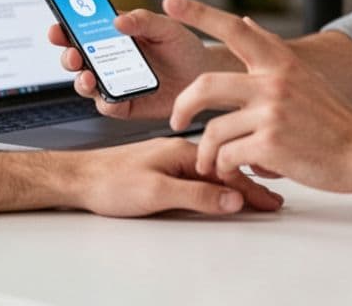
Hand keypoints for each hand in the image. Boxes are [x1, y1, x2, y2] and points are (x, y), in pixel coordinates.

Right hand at [49, 6, 227, 119]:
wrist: (204, 75)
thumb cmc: (183, 47)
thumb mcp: (166, 27)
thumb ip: (143, 20)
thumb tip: (117, 19)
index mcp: (114, 36)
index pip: (82, 31)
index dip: (65, 29)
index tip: (57, 27)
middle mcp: (109, 60)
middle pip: (77, 59)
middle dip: (68, 56)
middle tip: (72, 53)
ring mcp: (115, 83)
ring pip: (87, 84)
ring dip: (81, 81)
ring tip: (87, 77)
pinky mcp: (126, 105)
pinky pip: (109, 106)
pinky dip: (106, 102)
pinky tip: (109, 95)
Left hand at [69, 137, 283, 217]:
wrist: (78, 178)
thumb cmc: (109, 181)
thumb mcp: (156, 192)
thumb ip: (196, 195)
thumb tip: (232, 201)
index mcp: (182, 150)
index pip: (228, 170)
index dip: (253, 188)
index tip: (273, 200)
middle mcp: (180, 151)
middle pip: (224, 169)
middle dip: (251, 185)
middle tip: (273, 201)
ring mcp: (172, 159)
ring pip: (212, 172)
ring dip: (235, 183)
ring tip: (254, 196)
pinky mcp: (163, 169)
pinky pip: (199, 176)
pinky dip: (217, 184)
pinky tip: (221, 190)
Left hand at [165, 0, 351, 193]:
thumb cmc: (334, 119)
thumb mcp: (303, 75)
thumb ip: (271, 51)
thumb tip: (245, 22)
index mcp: (280, 63)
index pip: (234, 29)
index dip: (198, 13)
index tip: (169, 1)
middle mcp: (274, 82)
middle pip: (204, 85)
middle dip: (182, 107)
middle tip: (176, 121)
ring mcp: (272, 113)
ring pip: (212, 131)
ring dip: (206, 153)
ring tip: (211, 164)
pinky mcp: (271, 145)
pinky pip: (228, 156)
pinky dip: (226, 168)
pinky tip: (236, 172)